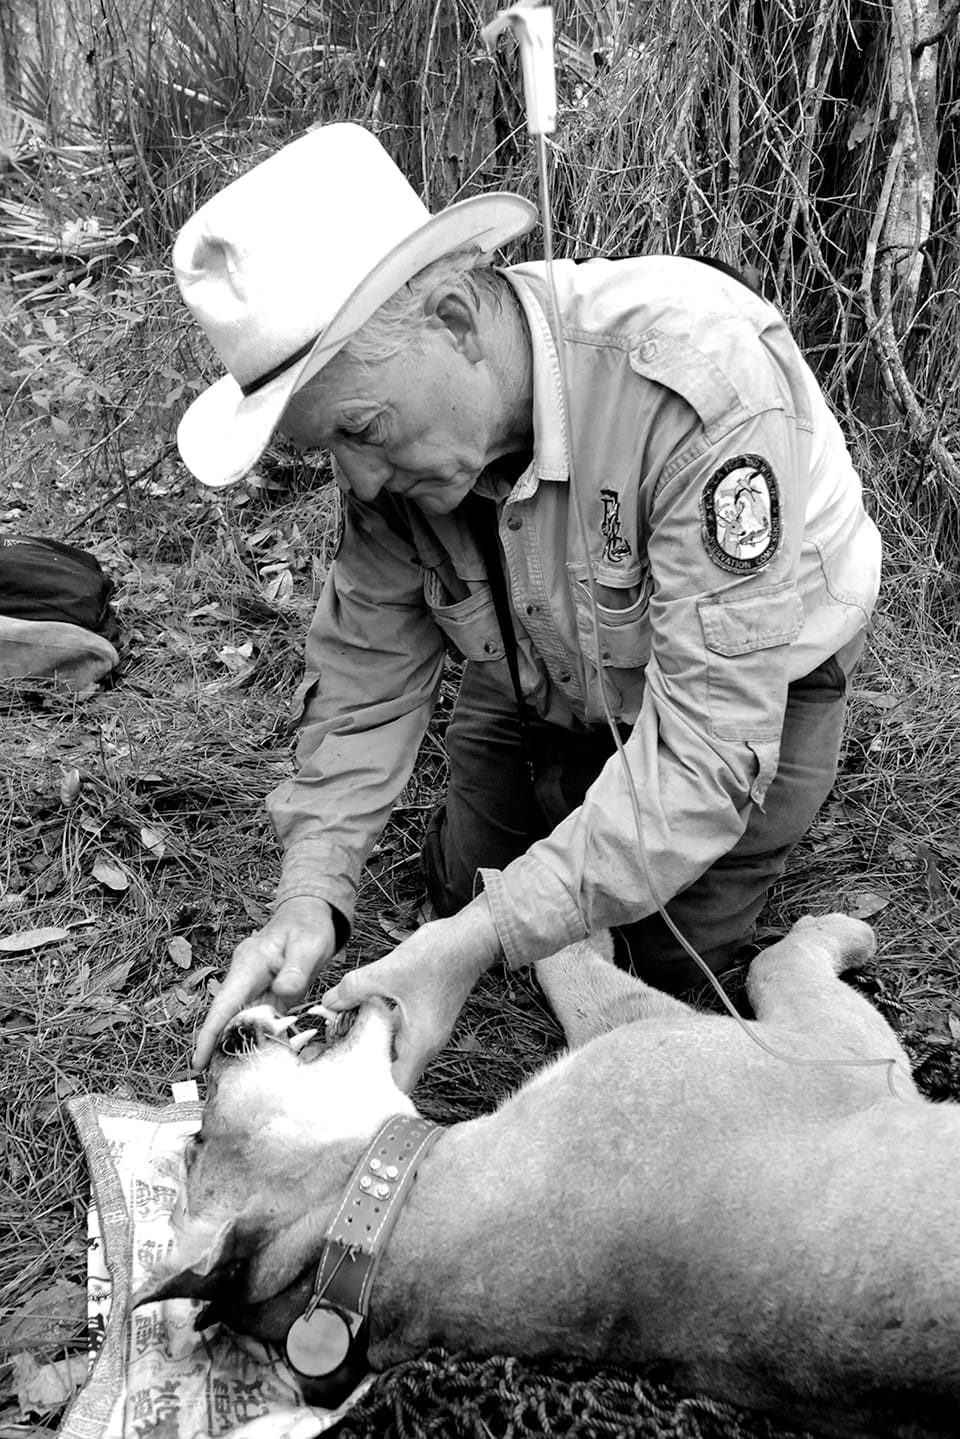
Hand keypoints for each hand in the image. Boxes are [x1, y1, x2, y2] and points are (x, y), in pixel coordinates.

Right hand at [192, 897, 337, 1069]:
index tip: (197, 1061)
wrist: (312, 914)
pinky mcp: (268, 993)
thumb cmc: (309, 927)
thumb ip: (296, 970)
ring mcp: (255, 986)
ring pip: (241, 1020)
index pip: (224, 1004)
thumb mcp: (308, 946)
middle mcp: (245, 978)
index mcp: (248, 965)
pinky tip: (258, 1059)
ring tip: (233, 1079)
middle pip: (226, 1017)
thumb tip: (283, 994)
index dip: (210, 1033)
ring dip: (237, 1045)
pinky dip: (256, 1038)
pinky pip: (257, 1019)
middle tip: (216, 1083)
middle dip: (218, 1047)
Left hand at [322, 895, 500, 1091]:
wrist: (472, 937)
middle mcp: (426, 1043)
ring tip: (340, 1033)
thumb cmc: (439, 956)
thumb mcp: (388, 971)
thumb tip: (328, 1002)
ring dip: (370, 1042)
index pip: (396, 1087)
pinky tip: (361, 1011)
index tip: (343, 1082)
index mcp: (420, 1044)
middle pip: (392, 1069)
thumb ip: (354, 988)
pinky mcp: (426, 1016)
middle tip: (333, 1054)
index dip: (370, 1090)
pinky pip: (399, 1031)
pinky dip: (380, 1026)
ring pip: (394, 1048)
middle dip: (363, 1063)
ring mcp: (427, 1030)